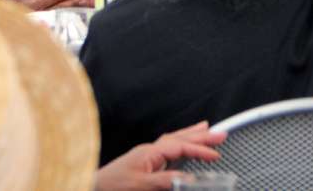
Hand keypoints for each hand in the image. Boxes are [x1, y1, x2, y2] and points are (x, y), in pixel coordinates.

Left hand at [95, 121, 226, 190]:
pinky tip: (181, 145)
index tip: (217, 154)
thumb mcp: (142, 186)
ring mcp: (145, 155)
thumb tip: (190, 178)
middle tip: (221, 133)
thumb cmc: (112, 187)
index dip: (200, 150)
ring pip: (173, 140)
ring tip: (205, 128)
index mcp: (149, 152)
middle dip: (200, 135)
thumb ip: (166, 180)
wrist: (91, 188)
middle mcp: (148, 150)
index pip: (181, 147)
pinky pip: (166, 148)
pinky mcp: (142, 163)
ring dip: (190, 135)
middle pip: (179, 138)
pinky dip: (178, 144)